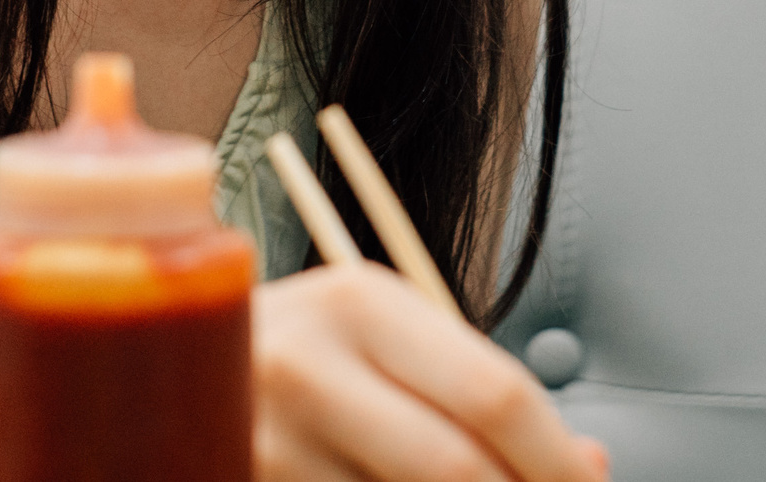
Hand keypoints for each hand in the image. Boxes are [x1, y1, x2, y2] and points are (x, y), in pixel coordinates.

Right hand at [254, 265, 609, 481]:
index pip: (496, 395)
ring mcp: (266, 439)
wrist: (174, 353)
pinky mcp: (246, 480)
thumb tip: (591, 467)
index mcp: (358, 302)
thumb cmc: (312, 352)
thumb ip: (482, 392)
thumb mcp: (392, 339)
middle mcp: (305, 366)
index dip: (558, 461)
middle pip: (459, 470)